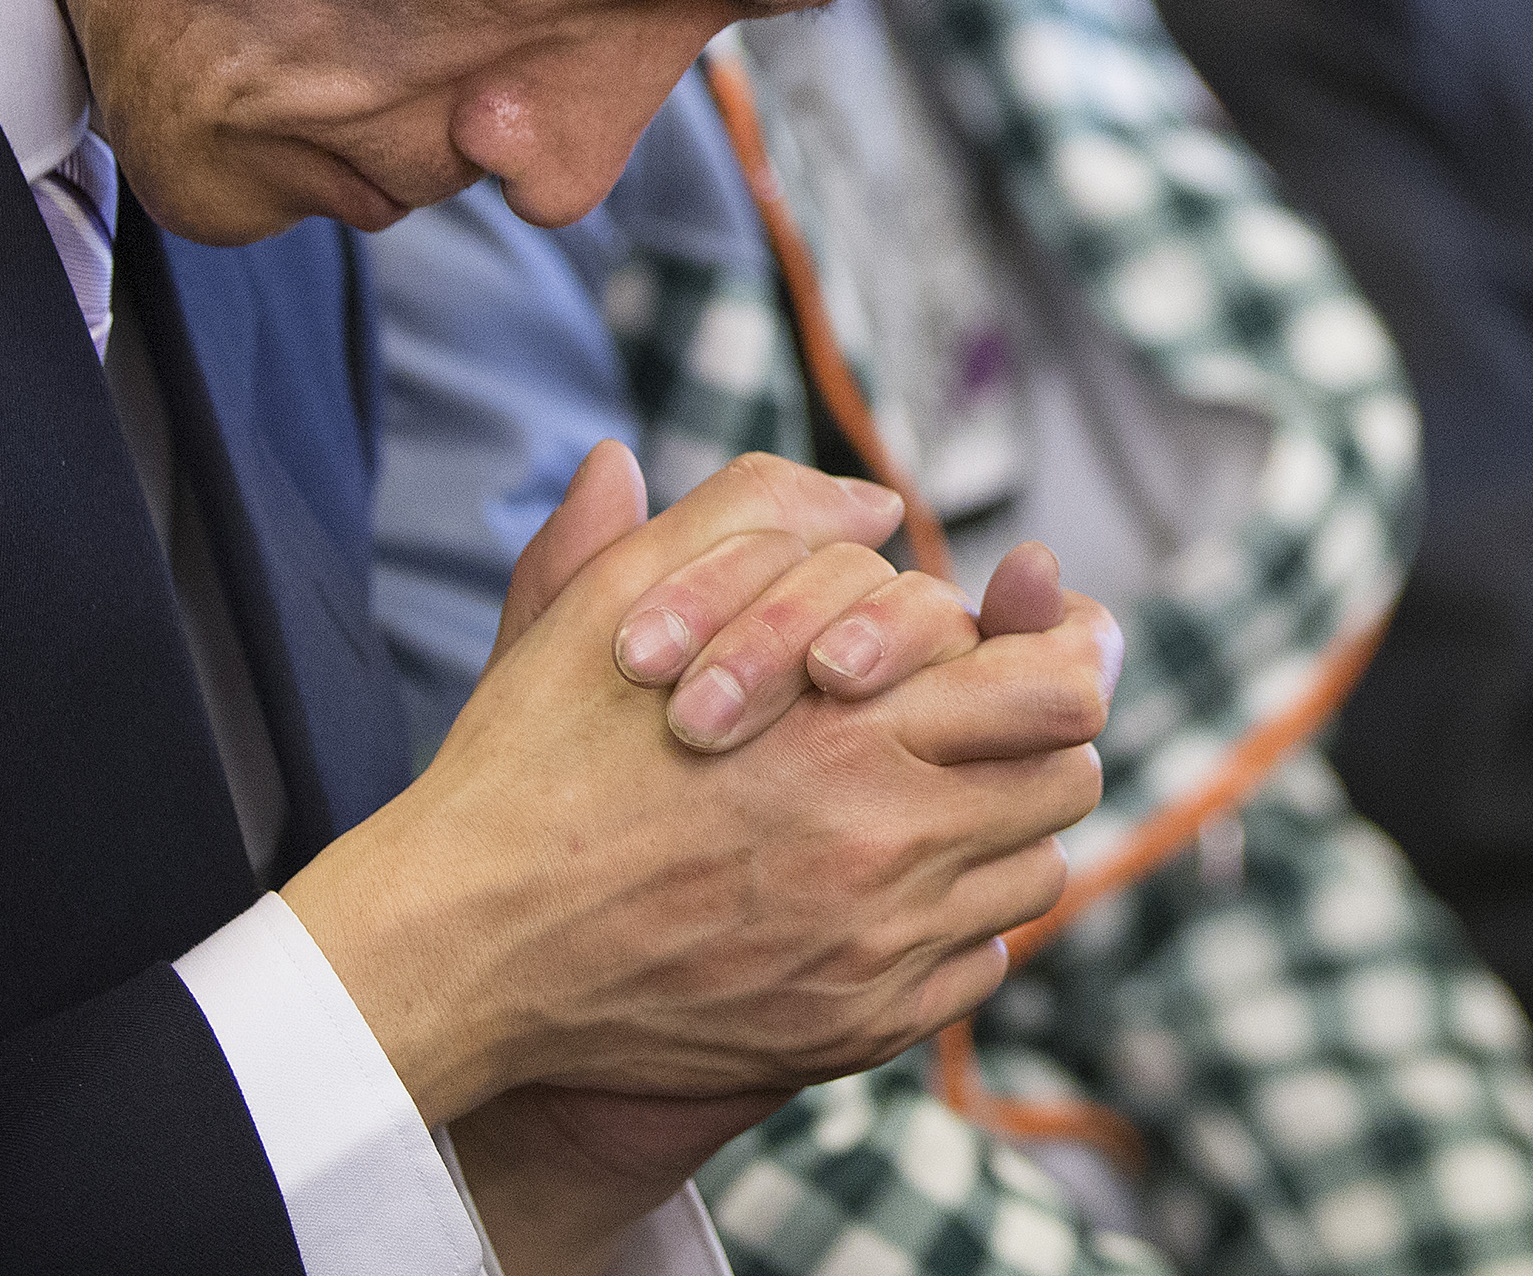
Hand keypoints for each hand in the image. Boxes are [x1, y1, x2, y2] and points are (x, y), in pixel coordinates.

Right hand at [284, 443, 1118, 1123]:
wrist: (464, 942)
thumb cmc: (535, 759)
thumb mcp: (625, 595)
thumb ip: (756, 518)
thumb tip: (872, 504)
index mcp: (853, 727)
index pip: (1062, 689)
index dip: (1066, 651)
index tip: (1036, 642)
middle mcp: (888, 844)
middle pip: (1068, 780)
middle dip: (1033, 737)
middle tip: (972, 721)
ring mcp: (878, 952)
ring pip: (1034, 876)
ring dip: (998, 829)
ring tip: (921, 800)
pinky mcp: (856, 1029)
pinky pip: (980, 967)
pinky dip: (956, 924)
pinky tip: (883, 889)